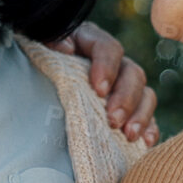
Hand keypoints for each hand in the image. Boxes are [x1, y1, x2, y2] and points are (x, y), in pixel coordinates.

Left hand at [48, 22, 157, 144]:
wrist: (33, 77)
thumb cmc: (38, 61)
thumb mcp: (40, 45)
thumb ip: (51, 42)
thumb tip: (66, 49)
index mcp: (91, 41)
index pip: (109, 48)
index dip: (107, 67)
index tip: (99, 89)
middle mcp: (113, 62)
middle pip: (133, 73)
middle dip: (125, 99)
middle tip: (113, 120)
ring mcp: (122, 85)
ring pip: (145, 95)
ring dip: (140, 115)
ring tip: (129, 135)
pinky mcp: (127, 108)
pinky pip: (147, 117)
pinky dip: (149, 128)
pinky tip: (144, 142)